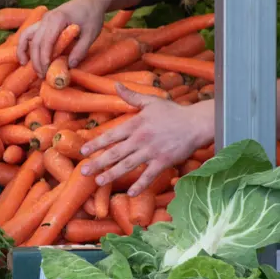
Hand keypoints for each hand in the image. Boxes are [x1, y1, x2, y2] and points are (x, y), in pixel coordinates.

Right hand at [17, 0, 106, 74]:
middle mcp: (46, 18)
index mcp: (58, 19)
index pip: (46, 41)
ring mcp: (42, 20)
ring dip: (24, 52)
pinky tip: (24, 57)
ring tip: (25, 65)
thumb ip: (81, 50)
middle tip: (41, 75)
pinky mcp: (42, 23)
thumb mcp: (92, 34)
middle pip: (35, 41)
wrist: (90, 1)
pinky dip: (24, 45)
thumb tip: (70, 66)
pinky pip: (28, 34)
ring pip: (26, 36)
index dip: (44, 57)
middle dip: (36, 60)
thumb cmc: (92, 16)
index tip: (46, 70)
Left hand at [79, 86, 214, 195]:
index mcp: (135, 124)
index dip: (96, 144)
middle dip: (98, 163)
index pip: (110, 135)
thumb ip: (131, 96)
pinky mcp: (164, 161)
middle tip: (84, 172)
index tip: (83, 152)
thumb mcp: (150, 101)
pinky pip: (149, 175)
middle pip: (115, 153)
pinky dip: (140, 184)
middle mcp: (140, 139)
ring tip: (99, 182)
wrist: (196, 123)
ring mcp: (151, 151)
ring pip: (128, 165)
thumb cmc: (173, 112)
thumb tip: (116, 85)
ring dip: (112, 174)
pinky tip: (130, 193)